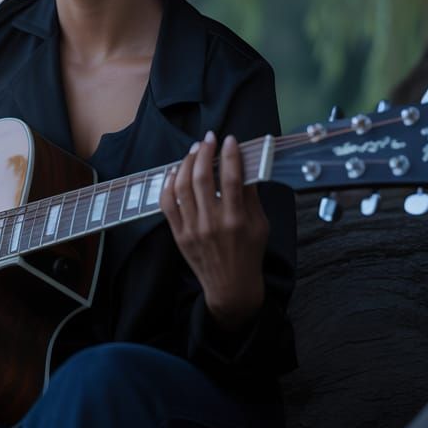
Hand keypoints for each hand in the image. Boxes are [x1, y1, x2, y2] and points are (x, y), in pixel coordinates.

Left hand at [160, 130, 268, 329]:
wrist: (231, 288)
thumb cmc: (249, 254)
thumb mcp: (260, 225)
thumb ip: (252, 196)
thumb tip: (246, 166)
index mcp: (236, 220)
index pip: (232, 179)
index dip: (230, 155)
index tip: (230, 140)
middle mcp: (212, 223)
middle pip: (203, 178)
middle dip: (205, 152)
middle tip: (209, 139)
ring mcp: (193, 229)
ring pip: (182, 187)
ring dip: (187, 163)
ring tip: (195, 150)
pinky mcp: (179, 234)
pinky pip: (167, 204)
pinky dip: (169, 184)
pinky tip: (176, 171)